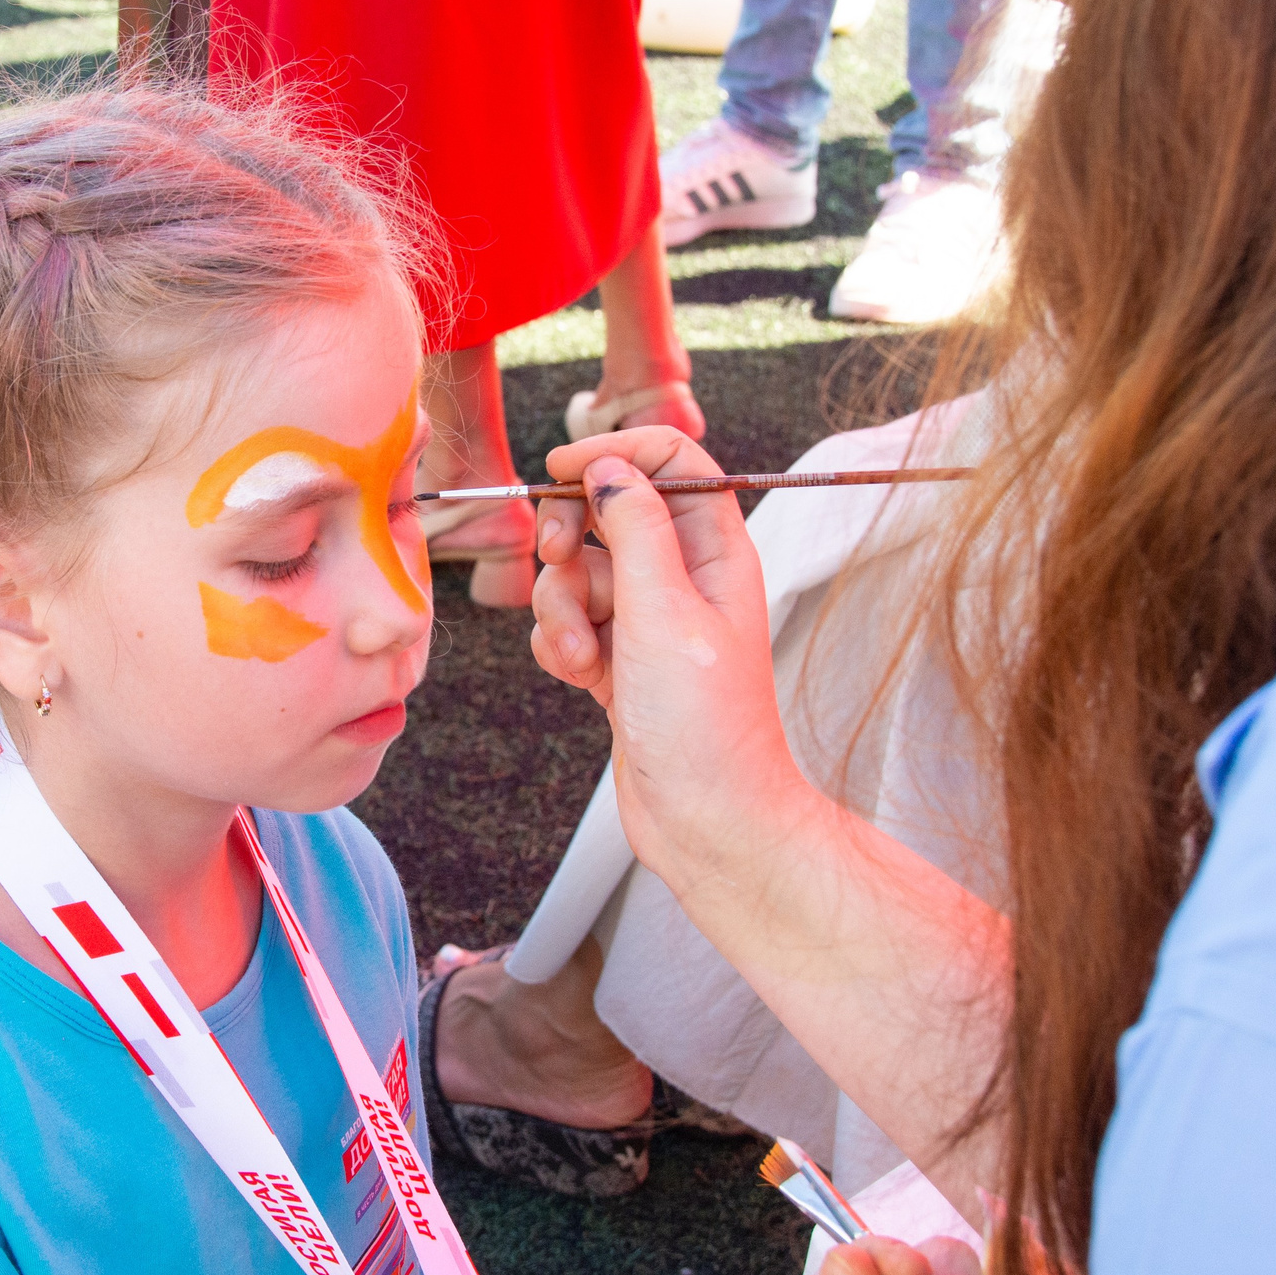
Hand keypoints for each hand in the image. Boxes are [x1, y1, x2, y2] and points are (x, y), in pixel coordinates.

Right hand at [527, 429, 804, 878]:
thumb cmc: (707, 726)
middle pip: (608, 512)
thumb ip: (633, 526)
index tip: (560, 469)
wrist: (710, 821)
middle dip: (570, 538)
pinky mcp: (620, 661)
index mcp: (716, 550)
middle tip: (559, 562)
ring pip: (578, 574)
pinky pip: (569, 624)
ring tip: (583, 654)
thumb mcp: (664, 611)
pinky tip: (578, 679)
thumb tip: (609, 465)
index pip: (671, 459)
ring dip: (561, 608)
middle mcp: (685, 577)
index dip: (615, 453)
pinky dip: (560, 646)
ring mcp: (650, 621)